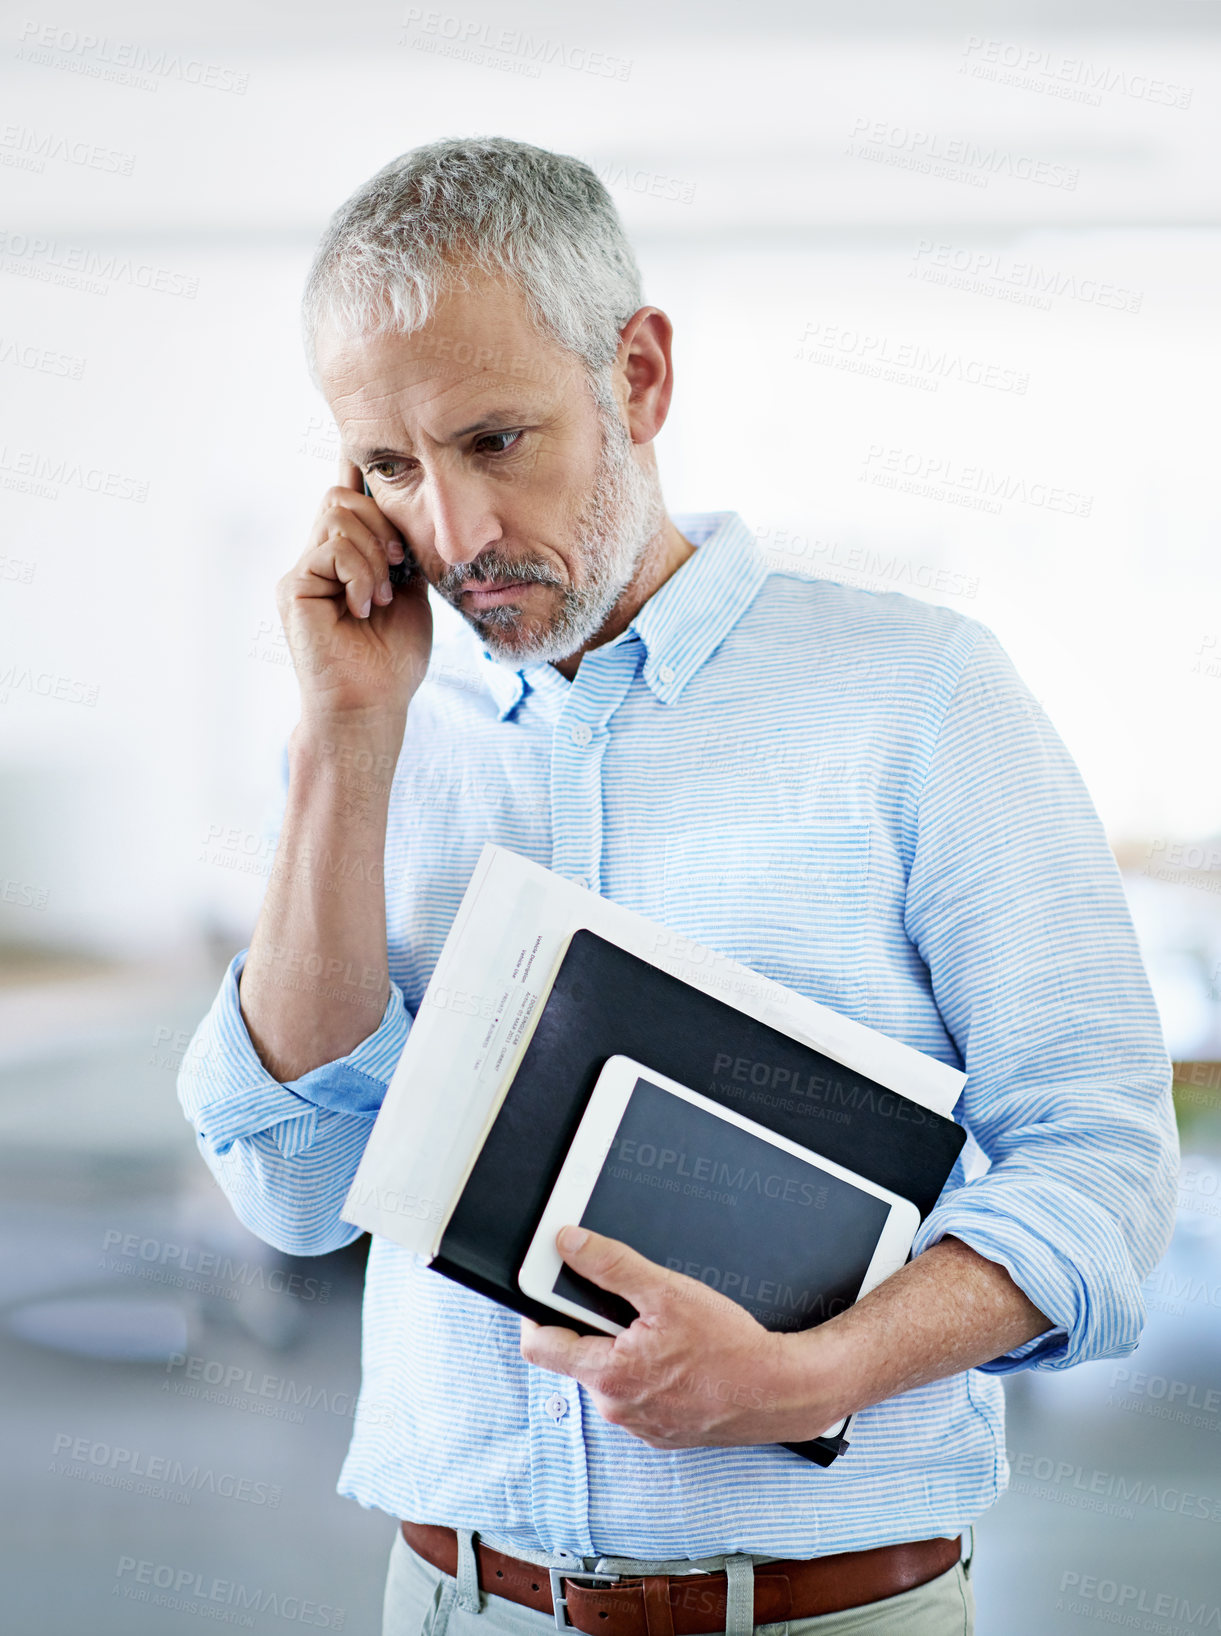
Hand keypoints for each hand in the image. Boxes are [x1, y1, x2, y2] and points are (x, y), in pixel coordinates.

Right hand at [276, 459, 431, 726]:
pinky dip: (361, 573)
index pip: (348, 497)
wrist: (372, 706)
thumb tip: (410, 509)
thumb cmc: (392, 659)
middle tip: (399, 567)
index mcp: (345, 556)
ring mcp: (303, 570)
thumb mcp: (411, 594)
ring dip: (374, 552)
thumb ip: (402, 551)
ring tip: (382, 595)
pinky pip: (332, 547)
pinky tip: (365, 606)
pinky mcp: (294, 585)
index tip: (365, 439)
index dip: (357, 466)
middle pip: (343, 495)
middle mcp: (317, 557)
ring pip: (338, 514)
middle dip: (382, 521)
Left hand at [518, 1226, 836, 1447]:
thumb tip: (569, 1244)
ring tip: (663, 1331)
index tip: (546, 1290)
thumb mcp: (667, 1292)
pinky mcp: (663, 1432)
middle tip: (629, 1304)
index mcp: (608, 1375)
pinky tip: (680, 1357)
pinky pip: (639, 1395)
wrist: (780, 1391)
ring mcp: (640, 1425)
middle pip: (578, 1356)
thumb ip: (611, 1265)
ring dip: (624, 1350)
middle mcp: (617, 1408)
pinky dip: (649, 1373)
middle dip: (595, 1326)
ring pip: (611, 1376)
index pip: (539, 1346)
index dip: (536, 1312)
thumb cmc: (730, 1346)